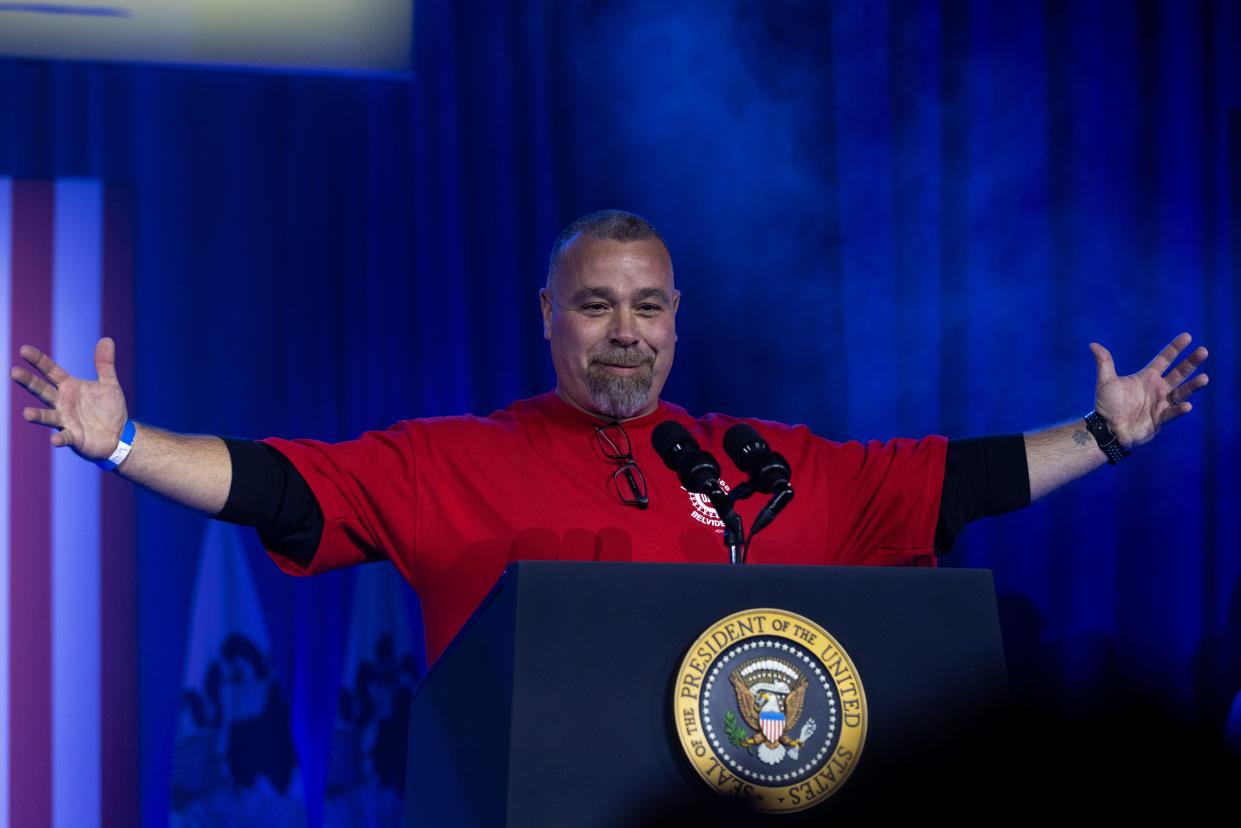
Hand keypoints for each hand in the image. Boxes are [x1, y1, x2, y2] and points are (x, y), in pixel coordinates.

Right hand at [10, 337, 128, 459]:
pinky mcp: (74, 437)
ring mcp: (66, 420)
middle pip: (42, 390)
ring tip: (26, 414)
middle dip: (29, 381)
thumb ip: (105, 364)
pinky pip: (64, 437)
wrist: (118, 434)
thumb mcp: (109, 384)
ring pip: (47, 416)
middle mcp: (63, 402)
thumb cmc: (110, 408)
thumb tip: (106, 339)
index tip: (24, 349)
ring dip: (37, 415)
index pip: (51, 371)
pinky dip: (60, 439)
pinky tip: (55, 440)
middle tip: (14, 372)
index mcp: (70, 387)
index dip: (38, 361)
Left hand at [1091, 332, 1208, 449]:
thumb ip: (1104, 363)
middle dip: (1191, 363)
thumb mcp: (1106, 382)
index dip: (1175, 349)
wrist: (1106, 428)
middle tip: (1203, 351)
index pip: (1164, 359)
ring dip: (1193, 386)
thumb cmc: (1107, 405)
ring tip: (1204, 378)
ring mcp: (1161, 404)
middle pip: (1179, 373)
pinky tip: (1187, 405)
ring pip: (1182, 392)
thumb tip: (1093, 344)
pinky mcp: (1160, 419)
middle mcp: (1158, 389)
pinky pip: (1172, 413)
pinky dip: (1179, 410)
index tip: (1187, 336)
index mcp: (1147, 377)